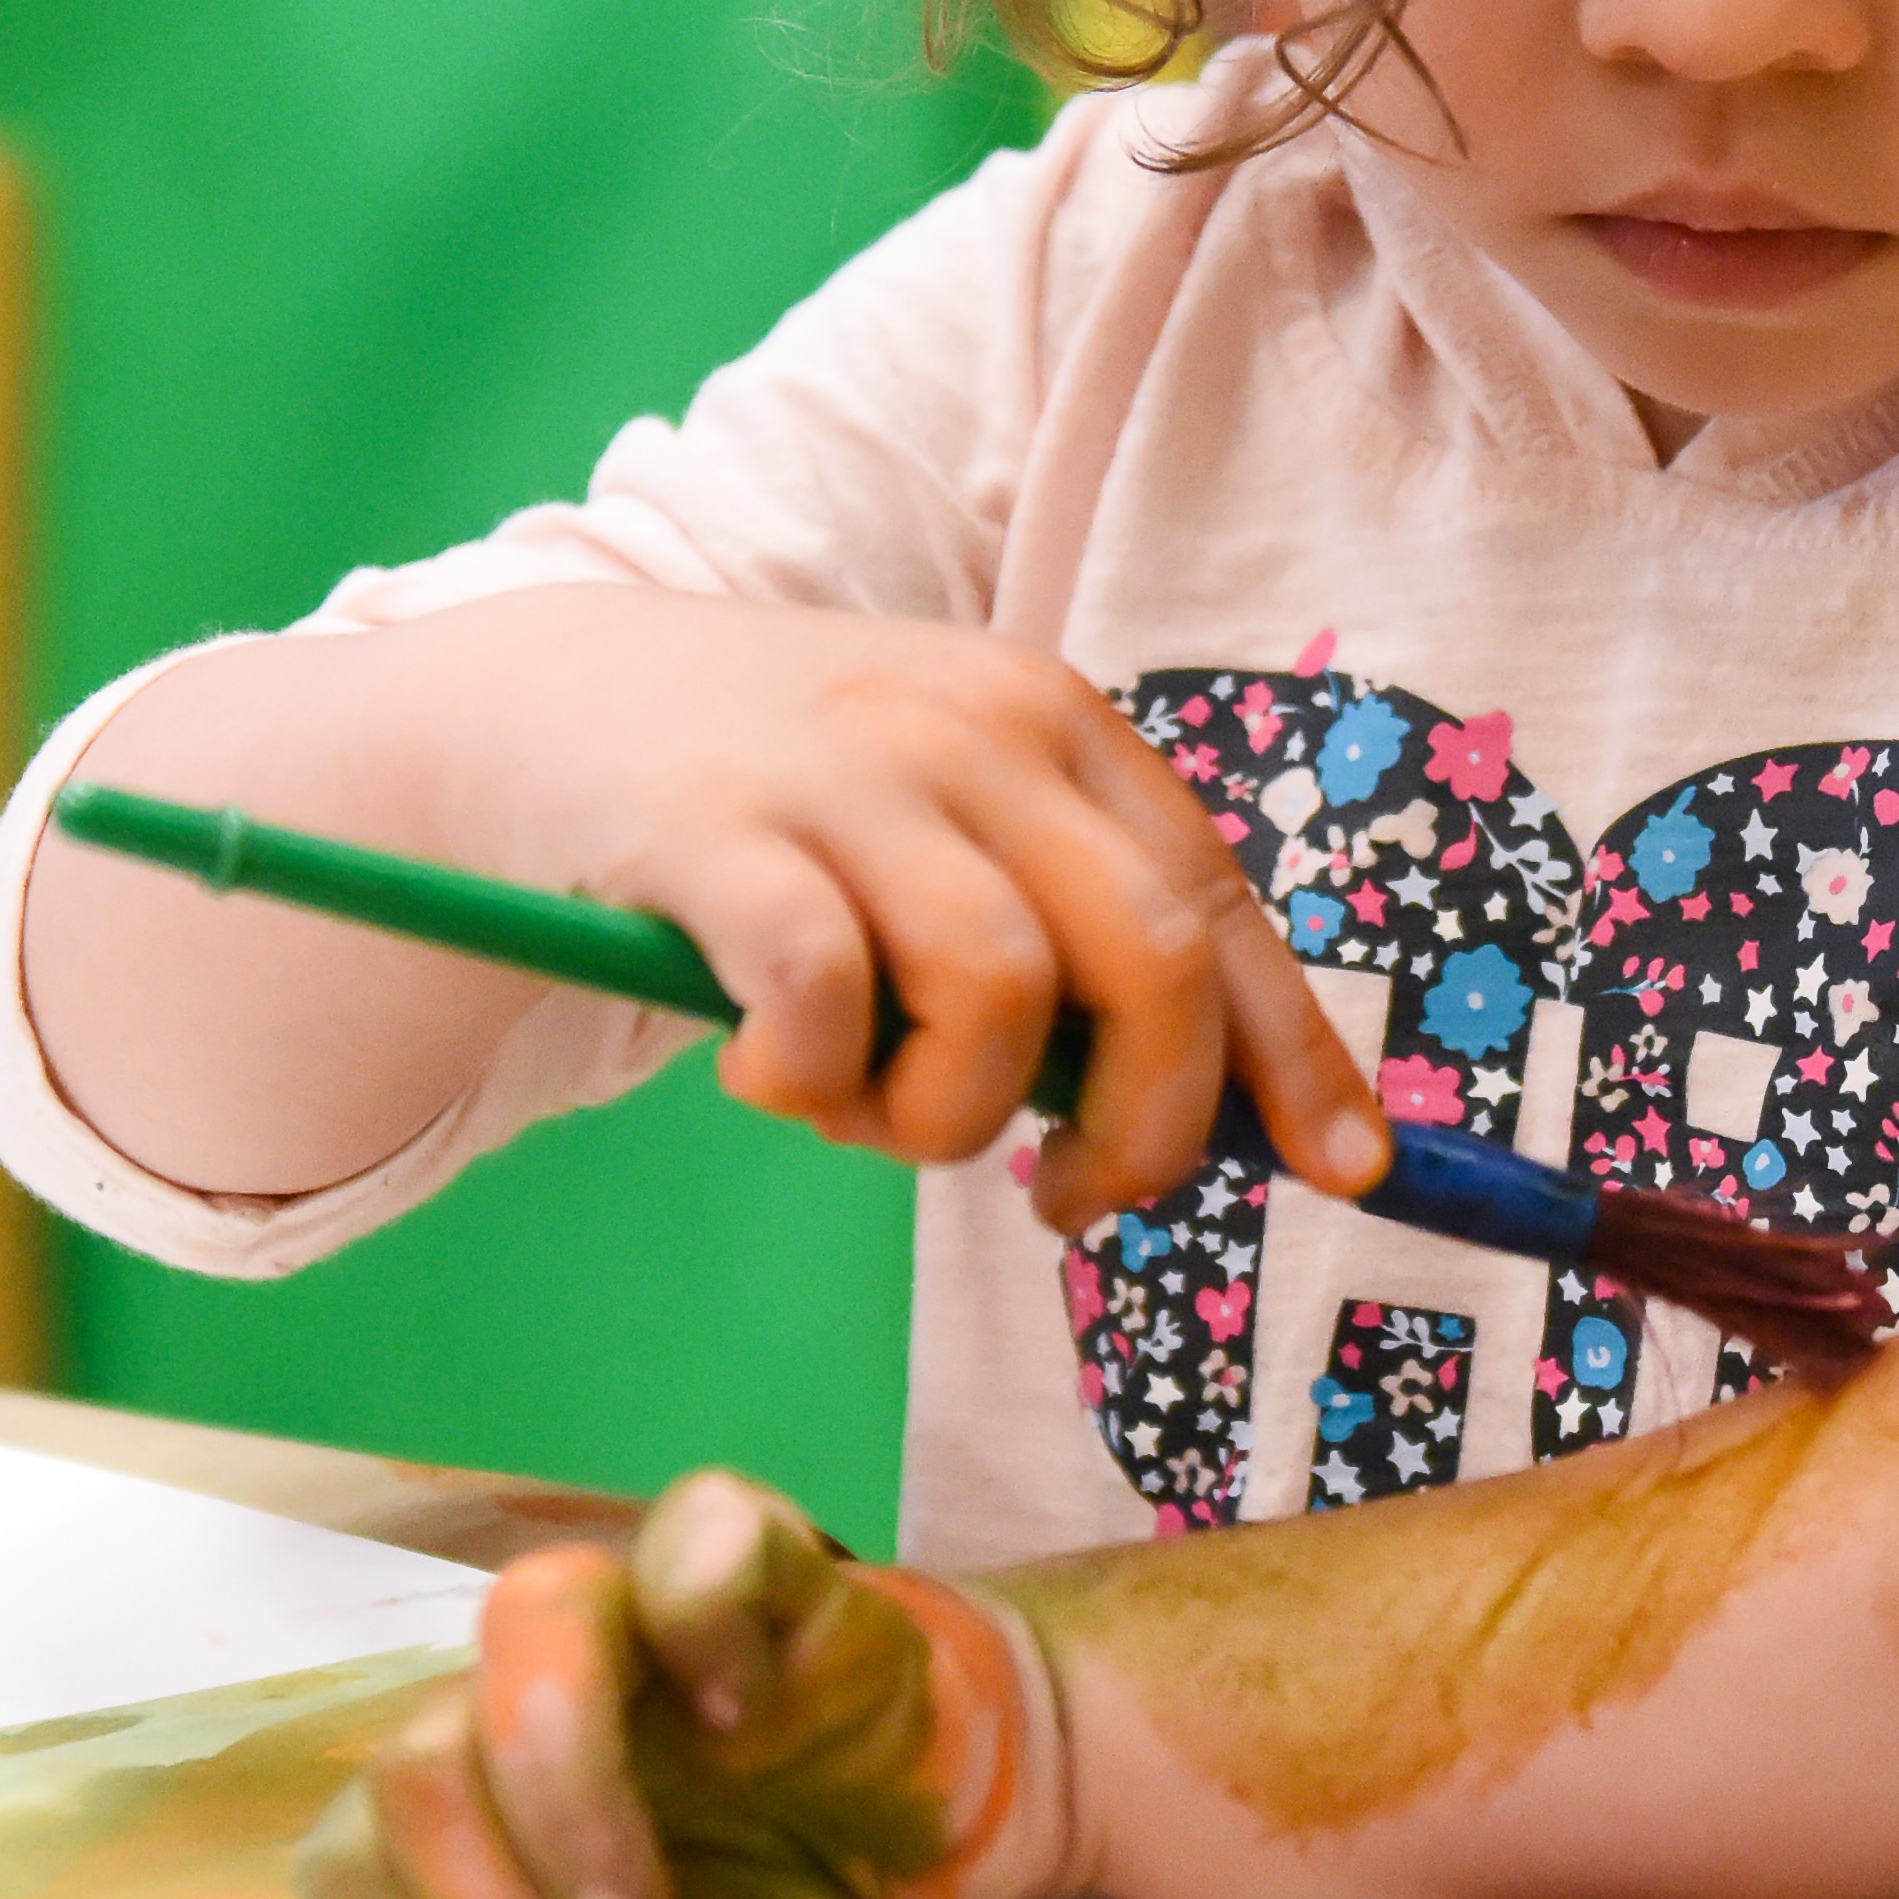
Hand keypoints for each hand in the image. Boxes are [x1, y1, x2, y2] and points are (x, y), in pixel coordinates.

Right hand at [86, 589, 1388, 1228]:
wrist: (553, 699)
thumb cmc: (785, 804)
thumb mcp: (949, 826)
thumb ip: (1062, 937)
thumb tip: (1194, 1121)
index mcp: (1056, 728)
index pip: (1216, 910)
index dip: (1292, 1056)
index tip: (1346, 1173)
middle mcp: (974, 730)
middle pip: (1145, 964)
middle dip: (1141, 1125)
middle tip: (1065, 1199)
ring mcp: (845, 769)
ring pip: (996, 996)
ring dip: (947, 1116)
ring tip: (868, 1116)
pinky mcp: (713, 828)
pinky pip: (820, 999)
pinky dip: (813, 1079)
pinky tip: (767, 1071)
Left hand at [294, 1472, 1075, 1898]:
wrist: (938, 1825)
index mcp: (473, 1798)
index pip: (348, 1864)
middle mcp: (526, 1689)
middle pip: (411, 1756)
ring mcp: (641, 1608)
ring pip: (527, 1615)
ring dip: (566, 1791)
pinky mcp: (766, 1559)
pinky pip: (700, 1536)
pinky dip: (705, 1625)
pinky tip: (744, 1716)